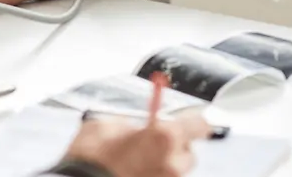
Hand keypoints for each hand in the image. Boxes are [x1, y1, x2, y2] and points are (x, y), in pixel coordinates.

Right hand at [62, 114, 211, 176]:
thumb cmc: (91, 158)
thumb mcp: (107, 126)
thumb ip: (130, 124)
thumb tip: (136, 126)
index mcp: (165, 136)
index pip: (200, 124)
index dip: (194, 120)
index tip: (191, 119)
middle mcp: (172, 164)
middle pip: (188, 153)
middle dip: (174, 148)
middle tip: (152, 145)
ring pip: (175, 172)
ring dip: (163, 166)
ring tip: (137, 164)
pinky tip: (133, 174)